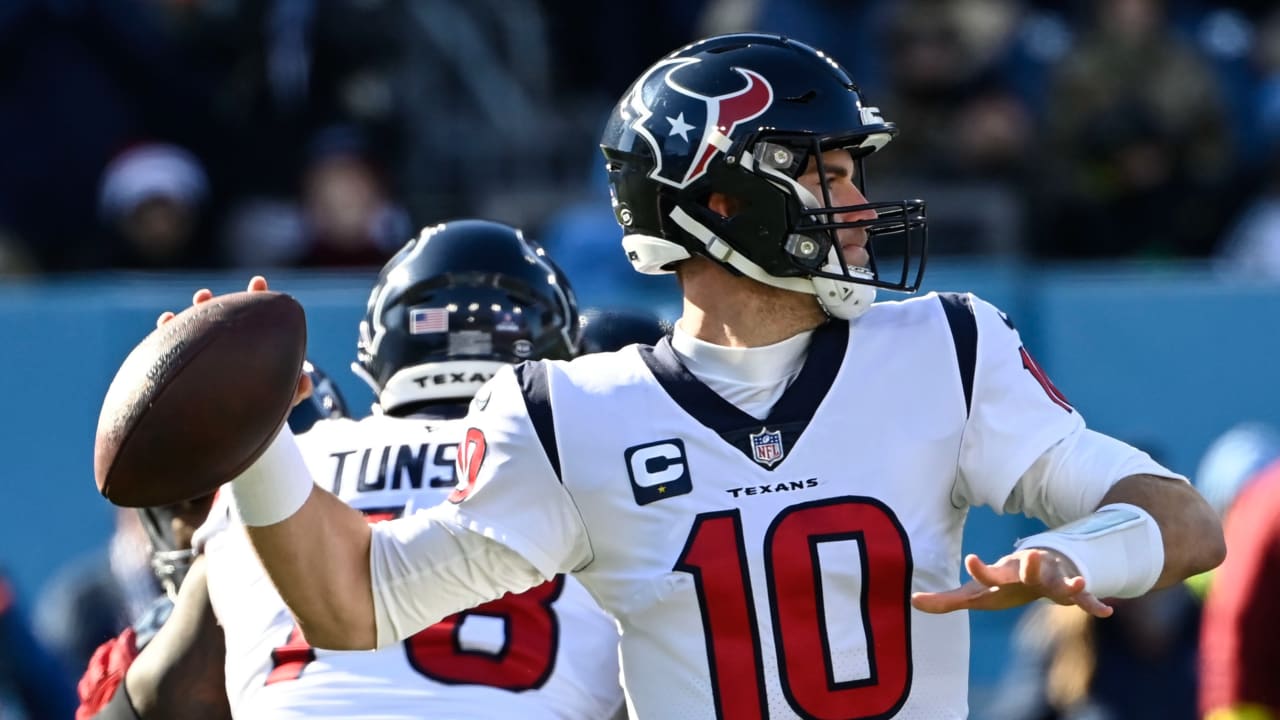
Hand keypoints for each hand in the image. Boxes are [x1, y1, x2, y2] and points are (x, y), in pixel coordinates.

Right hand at [155, 276, 312, 406]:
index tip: (257, 282)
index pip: (257, 317)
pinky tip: (166, 320)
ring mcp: (206, 354)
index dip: (257, 298)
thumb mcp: (280, 398)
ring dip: (193, 314)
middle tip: (204, 295)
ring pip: (197, 330)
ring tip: (192, 303)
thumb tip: (305, 384)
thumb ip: (293, 391)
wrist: (237, 422)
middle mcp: (228, 345)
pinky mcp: (186, 367)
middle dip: (215, 306)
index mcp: (254, 345)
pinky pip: (174, 349)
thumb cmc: (263, 405)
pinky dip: (169, 332)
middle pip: (223, 320)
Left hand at [910, 549, 1113, 617]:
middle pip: (1027, 570)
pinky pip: (1083, 598)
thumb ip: (946, 600)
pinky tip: (1105, 611)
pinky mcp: (1067, 590)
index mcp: (1001, 575)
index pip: (987, 573)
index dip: (979, 567)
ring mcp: (1049, 580)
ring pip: (1059, 580)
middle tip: (1031, 554)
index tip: (971, 558)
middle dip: (1030, 563)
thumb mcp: (975, 594)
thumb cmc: (1003, 585)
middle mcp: (1026, 573)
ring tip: (1078, 583)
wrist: (1039, 569)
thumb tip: (912, 602)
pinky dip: (1093, 603)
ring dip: (1067, 582)